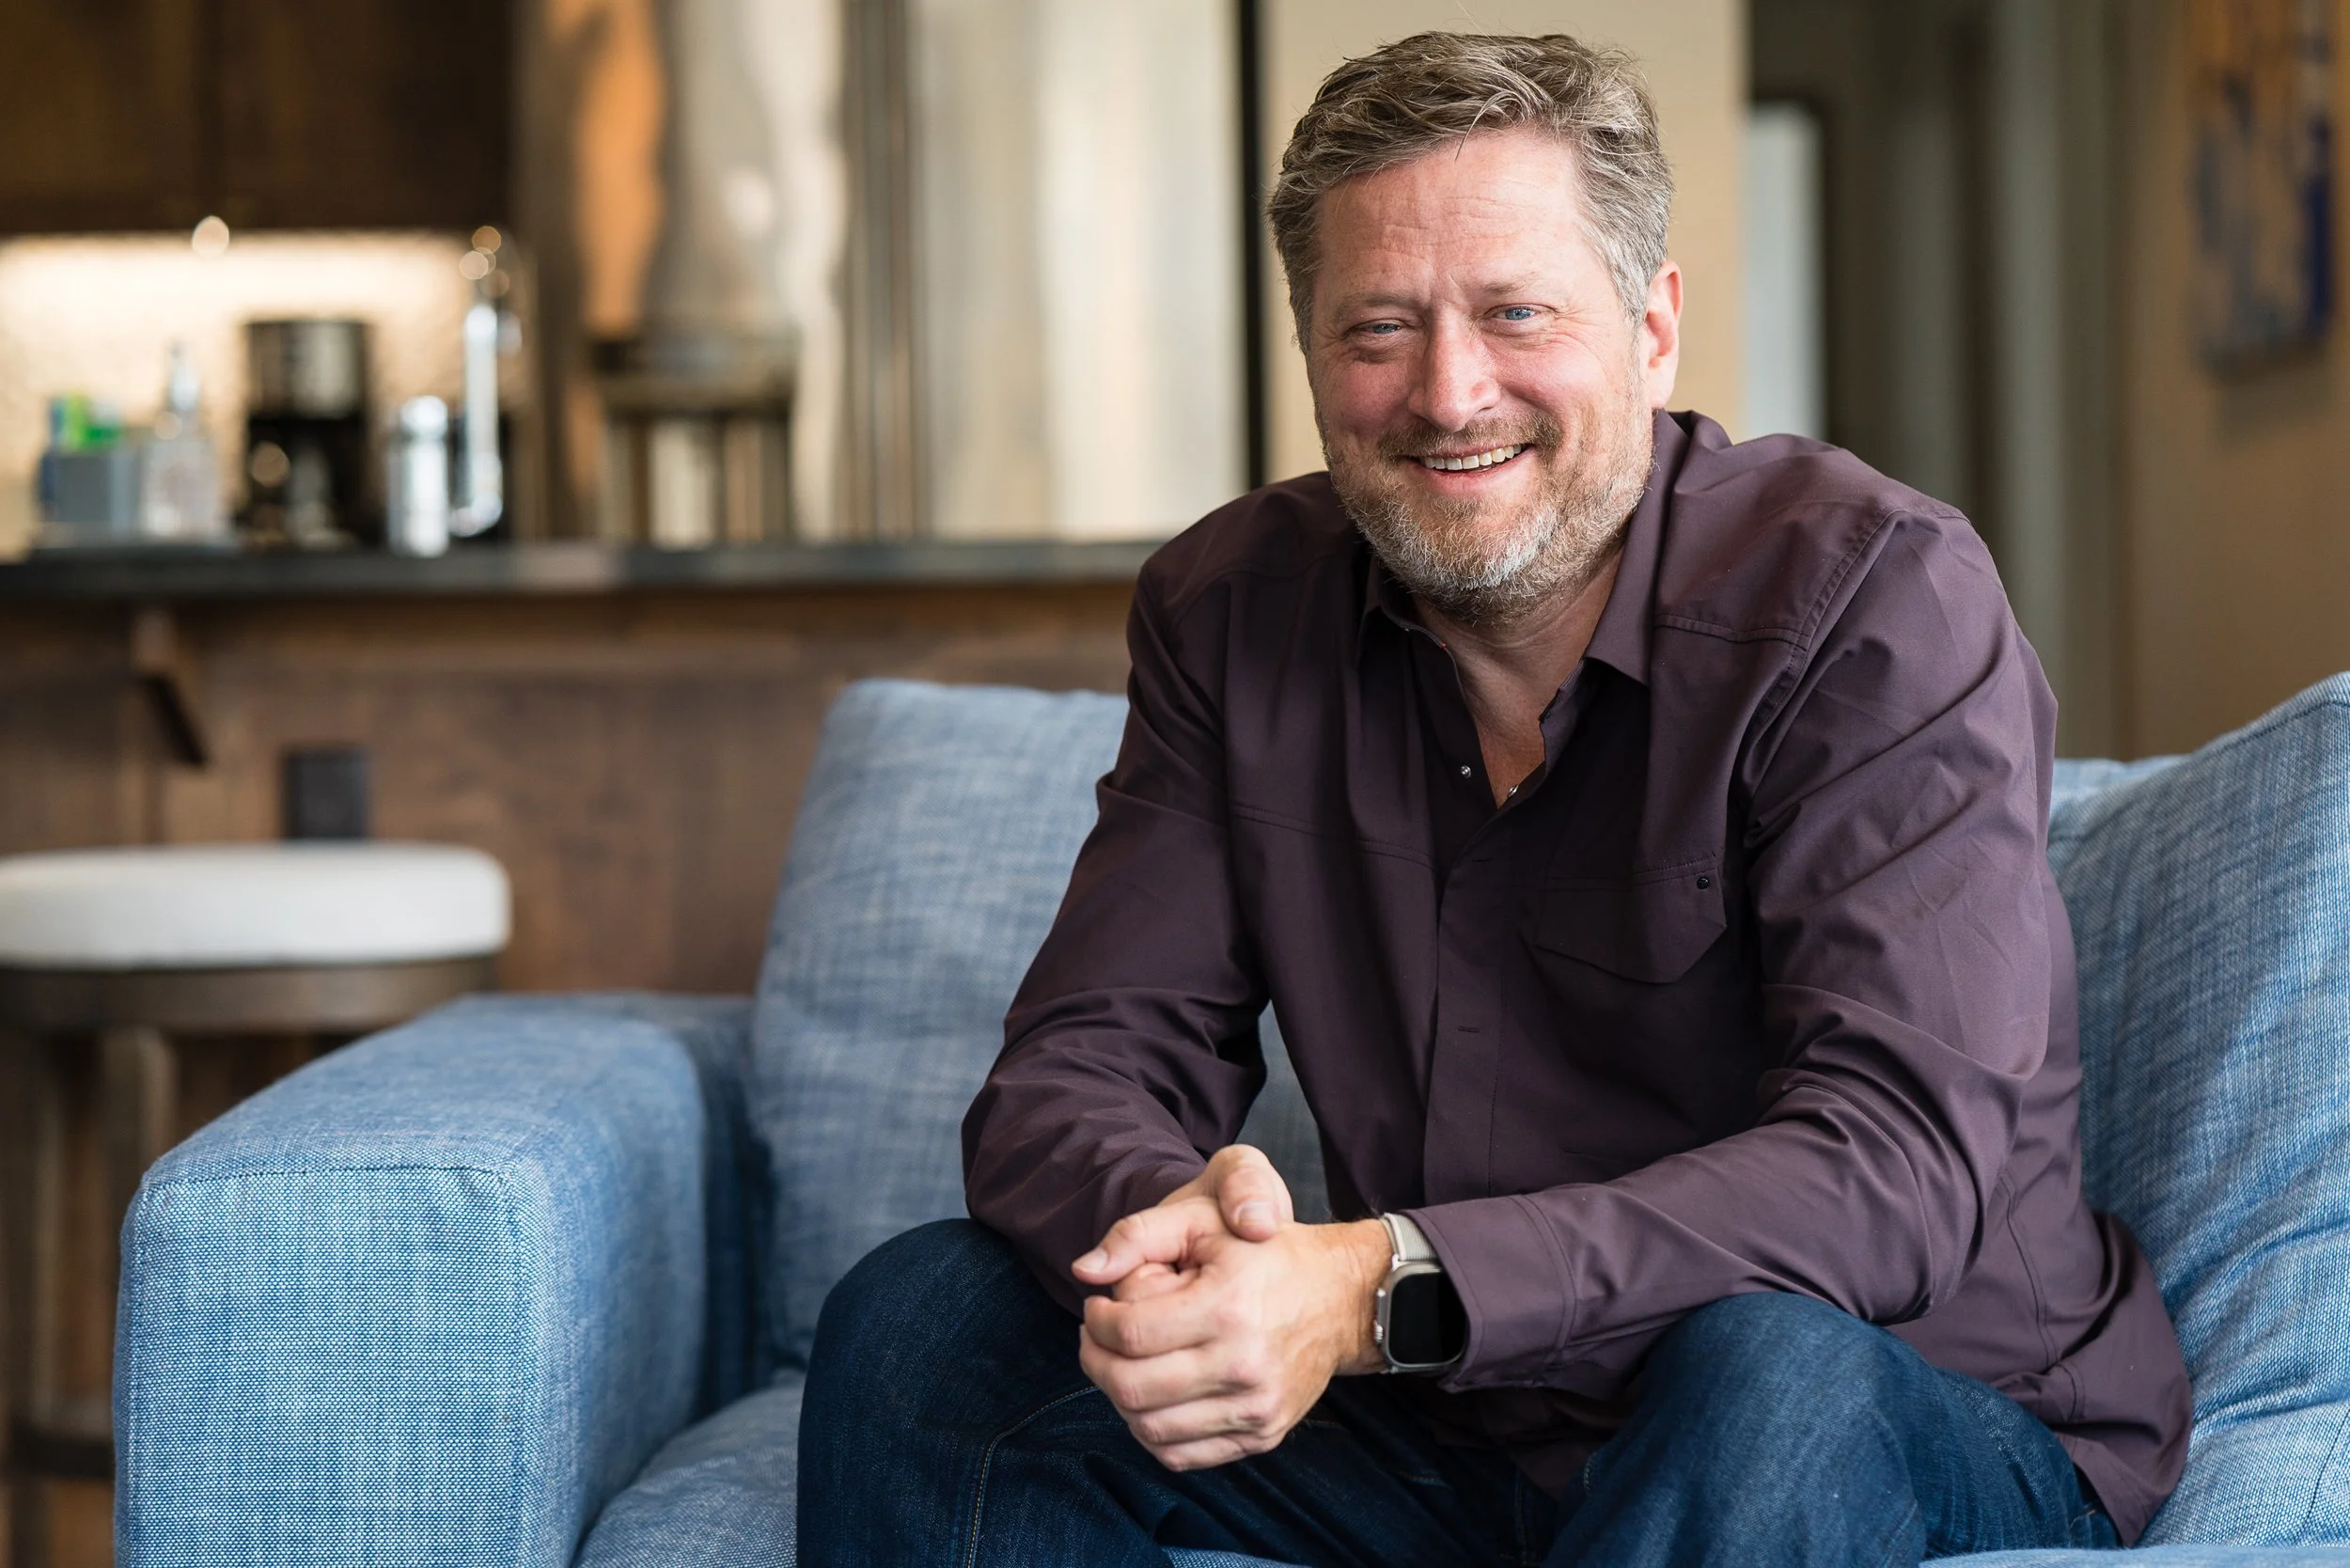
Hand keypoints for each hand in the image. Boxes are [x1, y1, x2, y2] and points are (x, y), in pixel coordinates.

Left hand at [1070, 1147, 1389, 1471]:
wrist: (1342, 1297)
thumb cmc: (1264, 1252)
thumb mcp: (1204, 1220)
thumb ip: (1136, 1235)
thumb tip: (1082, 1271)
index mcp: (1227, 1307)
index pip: (1127, 1333)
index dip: (1096, 1321)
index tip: (1097, 1308)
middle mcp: (1243, 1365)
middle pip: (1130, 1387)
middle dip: (1095, 1361)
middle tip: (1096, 1338)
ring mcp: (1255, 1407)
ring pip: (1149, 1429)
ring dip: (1119, 1398)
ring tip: (1123, 1363)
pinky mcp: (1263, 1434)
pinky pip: (1181, 1455)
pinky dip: (1151, 1431)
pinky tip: (1152, 1395)